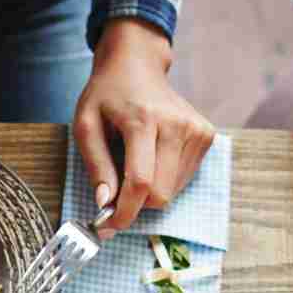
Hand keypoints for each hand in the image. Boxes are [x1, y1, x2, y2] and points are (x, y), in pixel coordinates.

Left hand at [73, 18, 215, 235]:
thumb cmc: (107, 95)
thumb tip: (105, 203)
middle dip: (135, 203)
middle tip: (115, 193)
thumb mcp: (86, 126)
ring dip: (149, 190)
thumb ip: (96, 166)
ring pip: (172, 191)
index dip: (125, 212)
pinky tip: (153, 155)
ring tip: (135, 162)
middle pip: (160, 193)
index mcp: (144, 120)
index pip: (141, 181)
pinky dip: (164, 178)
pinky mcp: (206, 135)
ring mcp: (197, 130)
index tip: (108, 227)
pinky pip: (183, 179)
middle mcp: (177, 124)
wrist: (137, 65)